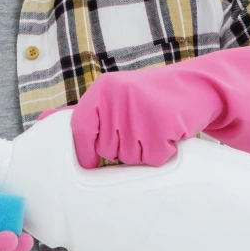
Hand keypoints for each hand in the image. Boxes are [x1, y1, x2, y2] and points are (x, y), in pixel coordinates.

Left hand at [45, 38, 249, 169]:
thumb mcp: (119, 98)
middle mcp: (115, 97)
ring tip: (158, 130)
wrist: (200, 87)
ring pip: (130, 159)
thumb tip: (48, 127)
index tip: (91, 163)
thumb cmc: (156, 100)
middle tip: (144, 131)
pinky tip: (171, 135)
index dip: (86, 151)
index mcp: (102, 90)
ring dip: (146, 154)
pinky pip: (153, 160)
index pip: (80, 129)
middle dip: (126, 151)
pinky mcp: (159, 124)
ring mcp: (137, 110)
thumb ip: (91, 115)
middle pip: (108, 150)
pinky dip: (164, 155)